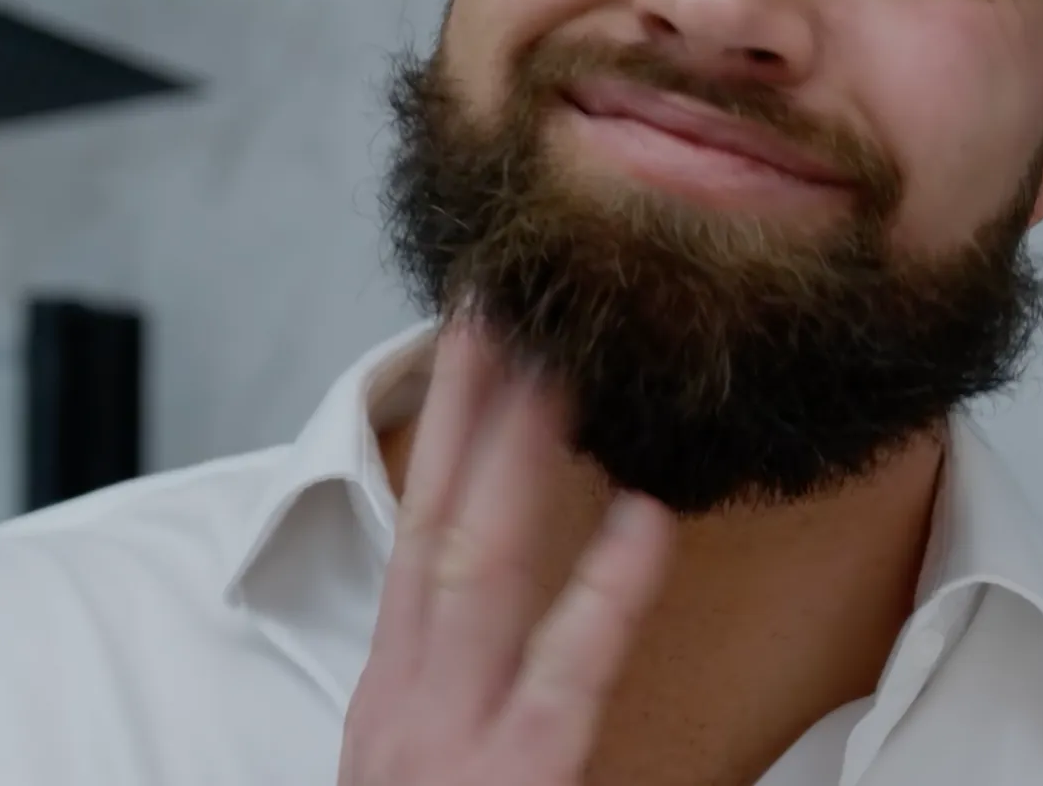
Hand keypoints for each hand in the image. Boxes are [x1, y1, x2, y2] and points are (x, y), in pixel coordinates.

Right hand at [339, 322, 674, 784]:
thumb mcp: (420, 756)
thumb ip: (459, 681)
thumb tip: (510, 610)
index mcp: (395, 682)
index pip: (420, 526)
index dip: (444, 429)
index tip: (472, 341)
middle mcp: (409, 690)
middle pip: (439, 518)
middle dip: (465, 407)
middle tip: (501, 304)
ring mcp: (454, 727)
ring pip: (485, 565)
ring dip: (518, 456)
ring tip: (560, 364)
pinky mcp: (516, 772)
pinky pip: (569, 667)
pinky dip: (609, 587)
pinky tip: (646, 515)